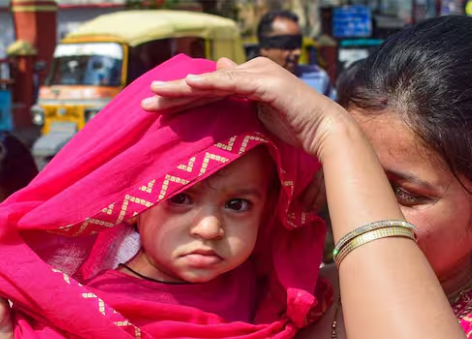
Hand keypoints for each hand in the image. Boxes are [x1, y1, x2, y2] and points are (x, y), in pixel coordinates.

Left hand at [141, 57, 356, 157]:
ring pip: (213, 81)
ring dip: (183, 88)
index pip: (209, 90)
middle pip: (206, 84)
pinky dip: (210, 82)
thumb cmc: (297, 130)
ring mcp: (259, 75)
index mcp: (249, 81)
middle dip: (175, 94)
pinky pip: (232, 83)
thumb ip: (241, 107)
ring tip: (156, 93)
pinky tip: (188, 84)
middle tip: (146, 103)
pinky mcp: (266, 83)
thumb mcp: (261, 119)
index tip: (158, 110)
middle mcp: (252, 72)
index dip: (183, 99)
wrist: (325, 134)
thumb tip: (220, 89)